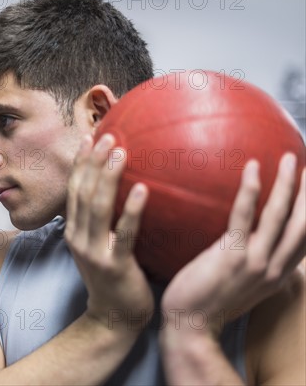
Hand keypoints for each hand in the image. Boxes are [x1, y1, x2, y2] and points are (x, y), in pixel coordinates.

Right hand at [65, 133, 152, 331]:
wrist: (113, 319)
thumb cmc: (114, 279)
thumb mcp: (102, 246)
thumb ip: (107, 221)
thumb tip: (128, 190)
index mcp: (75, 231)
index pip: (75, 190)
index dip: (81, 163)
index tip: (90, 137)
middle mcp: (79, 237)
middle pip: (82, 192)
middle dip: (93, 161)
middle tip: (107, 135)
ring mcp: (94, 251)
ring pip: (97, 206)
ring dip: (108, 176)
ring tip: (120, 151)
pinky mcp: (114, 265)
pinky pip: (124, 233)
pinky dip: (131, 209)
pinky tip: (141, 189)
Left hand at [161, 153, 305, 335]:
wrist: (190, 325)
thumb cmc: (211, 301)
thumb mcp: (244, 284)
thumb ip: (255, 263)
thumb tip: (253, 240)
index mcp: (278, 275)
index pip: (305, 240)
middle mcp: (274, 269)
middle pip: (303, 225)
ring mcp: (255, 263)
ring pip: (279, 217)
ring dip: (287, 185)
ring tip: (288, 159)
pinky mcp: (231, 257)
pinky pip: (243, 217)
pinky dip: (250, 191)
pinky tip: (251, 170)